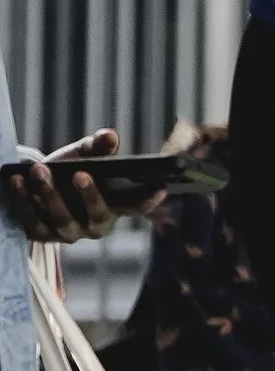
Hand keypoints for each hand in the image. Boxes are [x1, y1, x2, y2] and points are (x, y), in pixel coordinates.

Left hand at [2, 127, 137, 243]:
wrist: (34, 183)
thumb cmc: (67, 170)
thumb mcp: (82, 156)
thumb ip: (97, 147)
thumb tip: (109, 135)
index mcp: (114, 207)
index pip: (135, 207)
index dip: (149, 200)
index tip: (161, 189)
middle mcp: (95, 225)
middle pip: (98, 216)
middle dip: (90, 196)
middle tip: (80, 174)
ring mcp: (68, 233)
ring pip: (63, 221)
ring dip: (50, 195)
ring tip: (39, 171)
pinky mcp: (42, 235)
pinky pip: (33, 221)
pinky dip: (24, 199)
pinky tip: (17, 180)